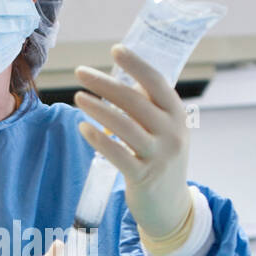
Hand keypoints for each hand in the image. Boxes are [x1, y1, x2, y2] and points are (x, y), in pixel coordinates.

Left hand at [73, 45, 192, 239]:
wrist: (171, 205)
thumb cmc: (161, 159)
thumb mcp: (165, 130)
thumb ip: (149, 107)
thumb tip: (118, 79)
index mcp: (178, 115)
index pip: (157, 83)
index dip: (136, 65)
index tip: (115, 49)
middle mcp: (172, 133)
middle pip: (134, 101)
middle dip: (104, 83)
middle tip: (80, 72)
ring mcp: (159, 156)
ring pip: (124, 125)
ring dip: (97, 108)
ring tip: (78, 97)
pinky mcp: (143, 177)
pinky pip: (117, 154)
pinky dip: (98, 139)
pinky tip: (83, 128)